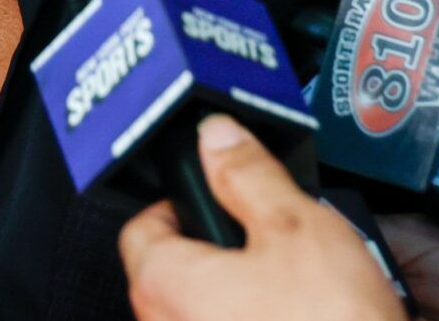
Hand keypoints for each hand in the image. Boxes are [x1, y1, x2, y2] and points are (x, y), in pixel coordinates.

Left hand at [119, 115, 402, 320]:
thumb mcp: (294, 225)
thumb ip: (247, 173)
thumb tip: (217, 136)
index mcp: (165, 287)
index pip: (142, 227)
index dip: (182, 199)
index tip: (217, 194)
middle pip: (171, 272)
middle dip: (216, 248)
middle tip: (265, 236)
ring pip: (202, 309)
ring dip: (236, 291)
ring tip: (291, 282)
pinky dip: (252, 319)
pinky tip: (296, 315)